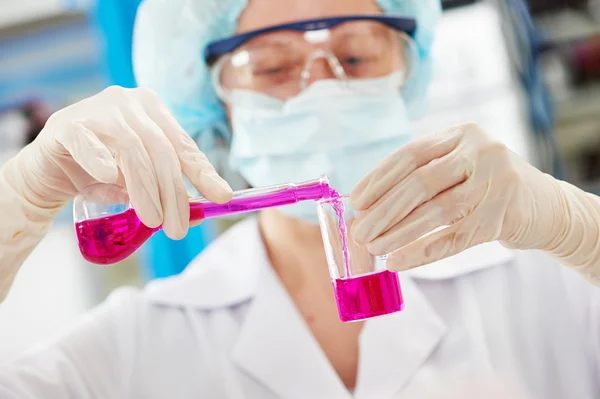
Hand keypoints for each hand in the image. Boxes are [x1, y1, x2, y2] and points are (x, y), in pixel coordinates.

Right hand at [10, 86, 231, 238]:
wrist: (48, 173)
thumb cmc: (100, 175)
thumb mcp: (139, 183)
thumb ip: (165, 191)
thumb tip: (199, 214)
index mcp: (153, 111)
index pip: (184, 145)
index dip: (204, 173)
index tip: (222, 197)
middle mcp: (129, 102)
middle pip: (162, 151)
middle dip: (173, 193)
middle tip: (177, 229)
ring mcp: (97, 108)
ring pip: (132, 149)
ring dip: (145, 189)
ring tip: (152, 221)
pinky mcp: (67, 124)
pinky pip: (88, 142)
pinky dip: (101, 161)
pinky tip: (108, 180)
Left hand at [350, 123, 564, 270]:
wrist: (545, 206)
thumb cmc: (486, 186)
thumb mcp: (460, 165)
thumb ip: (422, 174)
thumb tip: (366, 202)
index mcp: (462, 134)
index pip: (410, 154)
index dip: (379, 178)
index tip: (356, 200)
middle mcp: (480, 152)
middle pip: (419, 183)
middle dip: (383, 210)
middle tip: (359, 231)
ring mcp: (495, 184)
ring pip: (435, 211)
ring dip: (397, 233)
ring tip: (372, 248)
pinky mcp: (502, 218)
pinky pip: (453, 239)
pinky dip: (421, 252)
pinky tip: (397, 261)